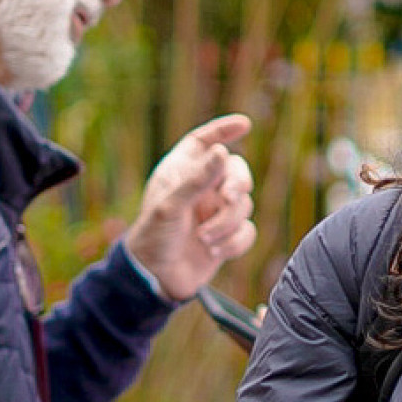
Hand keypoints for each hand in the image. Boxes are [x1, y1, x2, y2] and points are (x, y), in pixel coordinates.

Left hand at [124, 114, 257, 300]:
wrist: (155, 278)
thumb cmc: (154, 236)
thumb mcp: (171, 205)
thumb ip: (198, 179)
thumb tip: (223, 152)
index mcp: (182, 172)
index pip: (204, 142)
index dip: (223, 130)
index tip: (243, 124)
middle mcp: (202, 188)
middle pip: (237, 172)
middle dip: (238, 185)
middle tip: (228, 197)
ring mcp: (216, 212)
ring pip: (244, 205)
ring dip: (226, 224)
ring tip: (203, 239)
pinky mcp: (227, 236)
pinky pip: (247, 231)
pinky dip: (233, 242)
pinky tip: (214, 252)